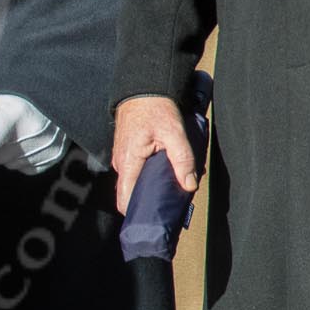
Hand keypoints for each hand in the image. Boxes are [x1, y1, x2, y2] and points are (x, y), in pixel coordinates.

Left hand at [0, 93, 70, 173]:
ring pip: (10, 165)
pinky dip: (22, 160)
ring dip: (7, 155)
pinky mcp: (53, 157)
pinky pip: (26, 168)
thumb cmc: (26, 96)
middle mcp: (30, 135)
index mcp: (13, 117)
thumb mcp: (0, 96)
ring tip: (14, 137)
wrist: (61, 97)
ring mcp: (43, 148)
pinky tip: (26, 144)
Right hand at [112, 95, 196, 213]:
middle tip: (169, 208)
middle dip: (148, 202)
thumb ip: (183, 160)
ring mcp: (122, 158)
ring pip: (133, 182)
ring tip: (170, 191)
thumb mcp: (174, 133)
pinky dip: (147, 177)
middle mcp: (120, 163)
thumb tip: (189, 185)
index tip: (152, 222)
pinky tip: (164, 175)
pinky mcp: (127, 152)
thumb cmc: (154, 108)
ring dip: (149, 188)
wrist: (142, 87)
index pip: (124, 199)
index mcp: (128, 162)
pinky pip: (135, 172)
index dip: (136, 214)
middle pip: (130, 193)